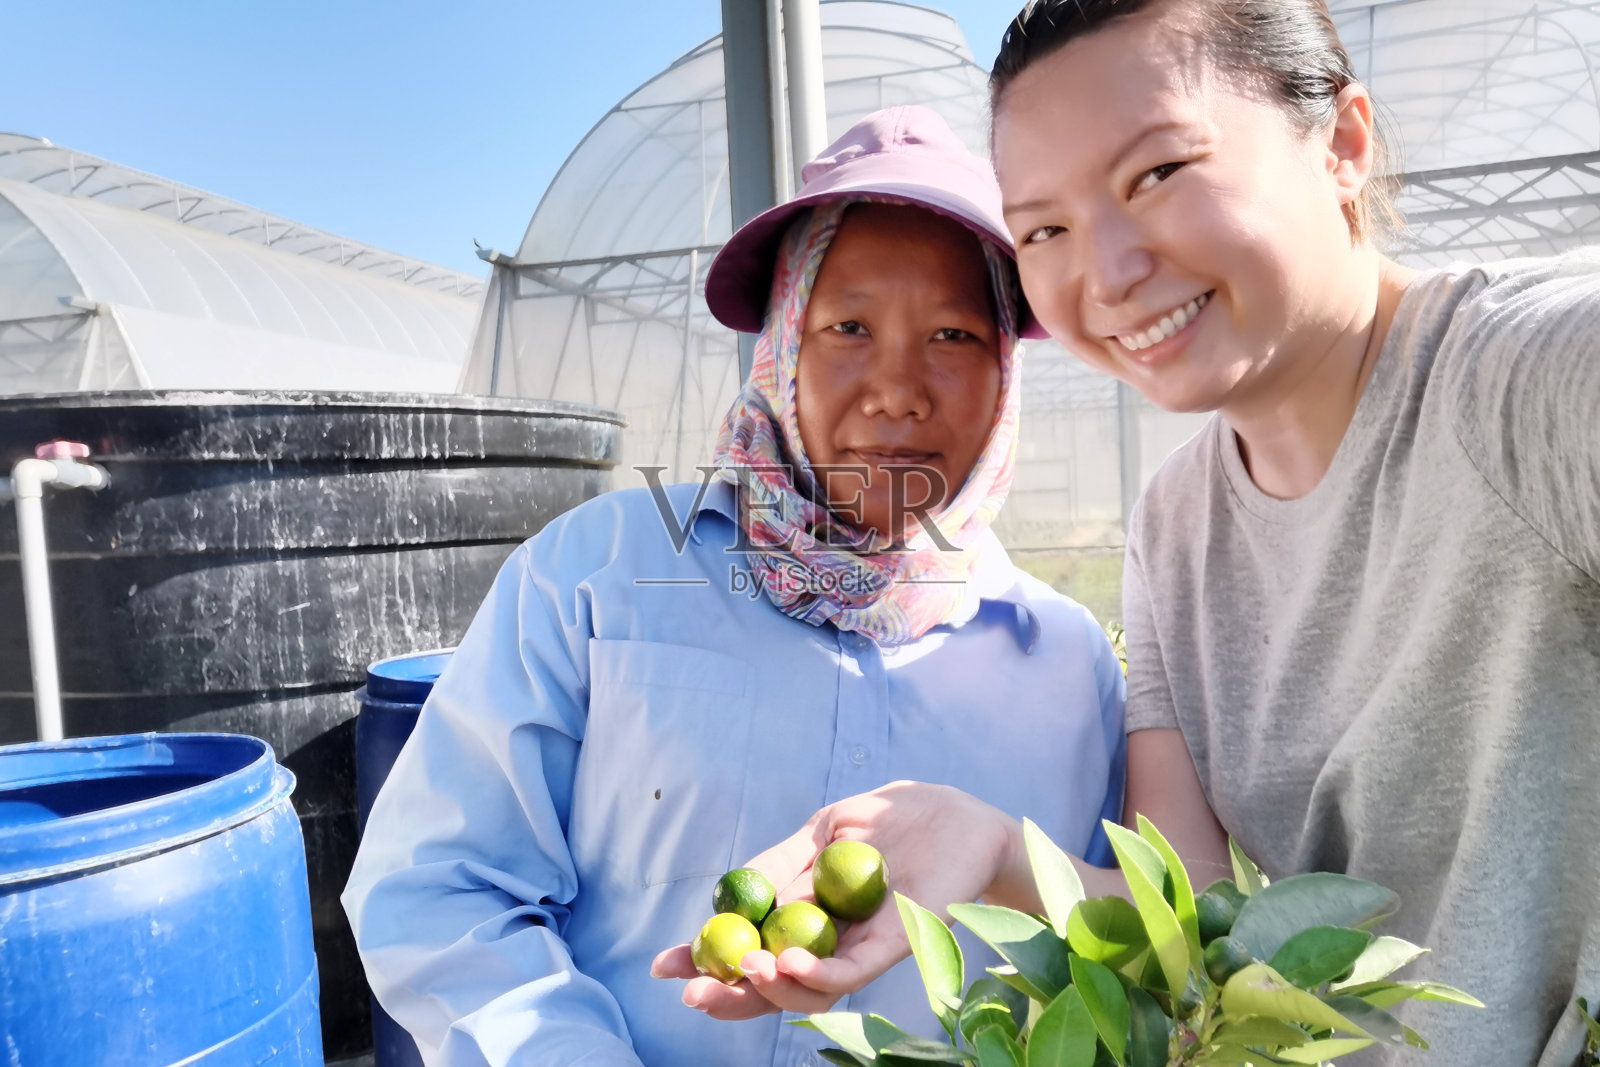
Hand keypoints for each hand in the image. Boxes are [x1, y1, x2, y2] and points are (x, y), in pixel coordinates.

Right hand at [650, 781, 1018, 1020]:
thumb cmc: (896, 820)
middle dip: (727, 993)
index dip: (707, 962)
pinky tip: (786, 962)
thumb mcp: (828, 830)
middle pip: (772, 984)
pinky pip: (850, 974)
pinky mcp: (896, 946)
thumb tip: (735, 890)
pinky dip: (815, 976)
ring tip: (742, 969)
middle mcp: (831, 943)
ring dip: (768, 988)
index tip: (664, 968)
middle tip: (693, 992)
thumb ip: (784, 861)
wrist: (962, 817)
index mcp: (807, 916)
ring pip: (807, 990)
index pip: (750, 949)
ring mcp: (862, 949)